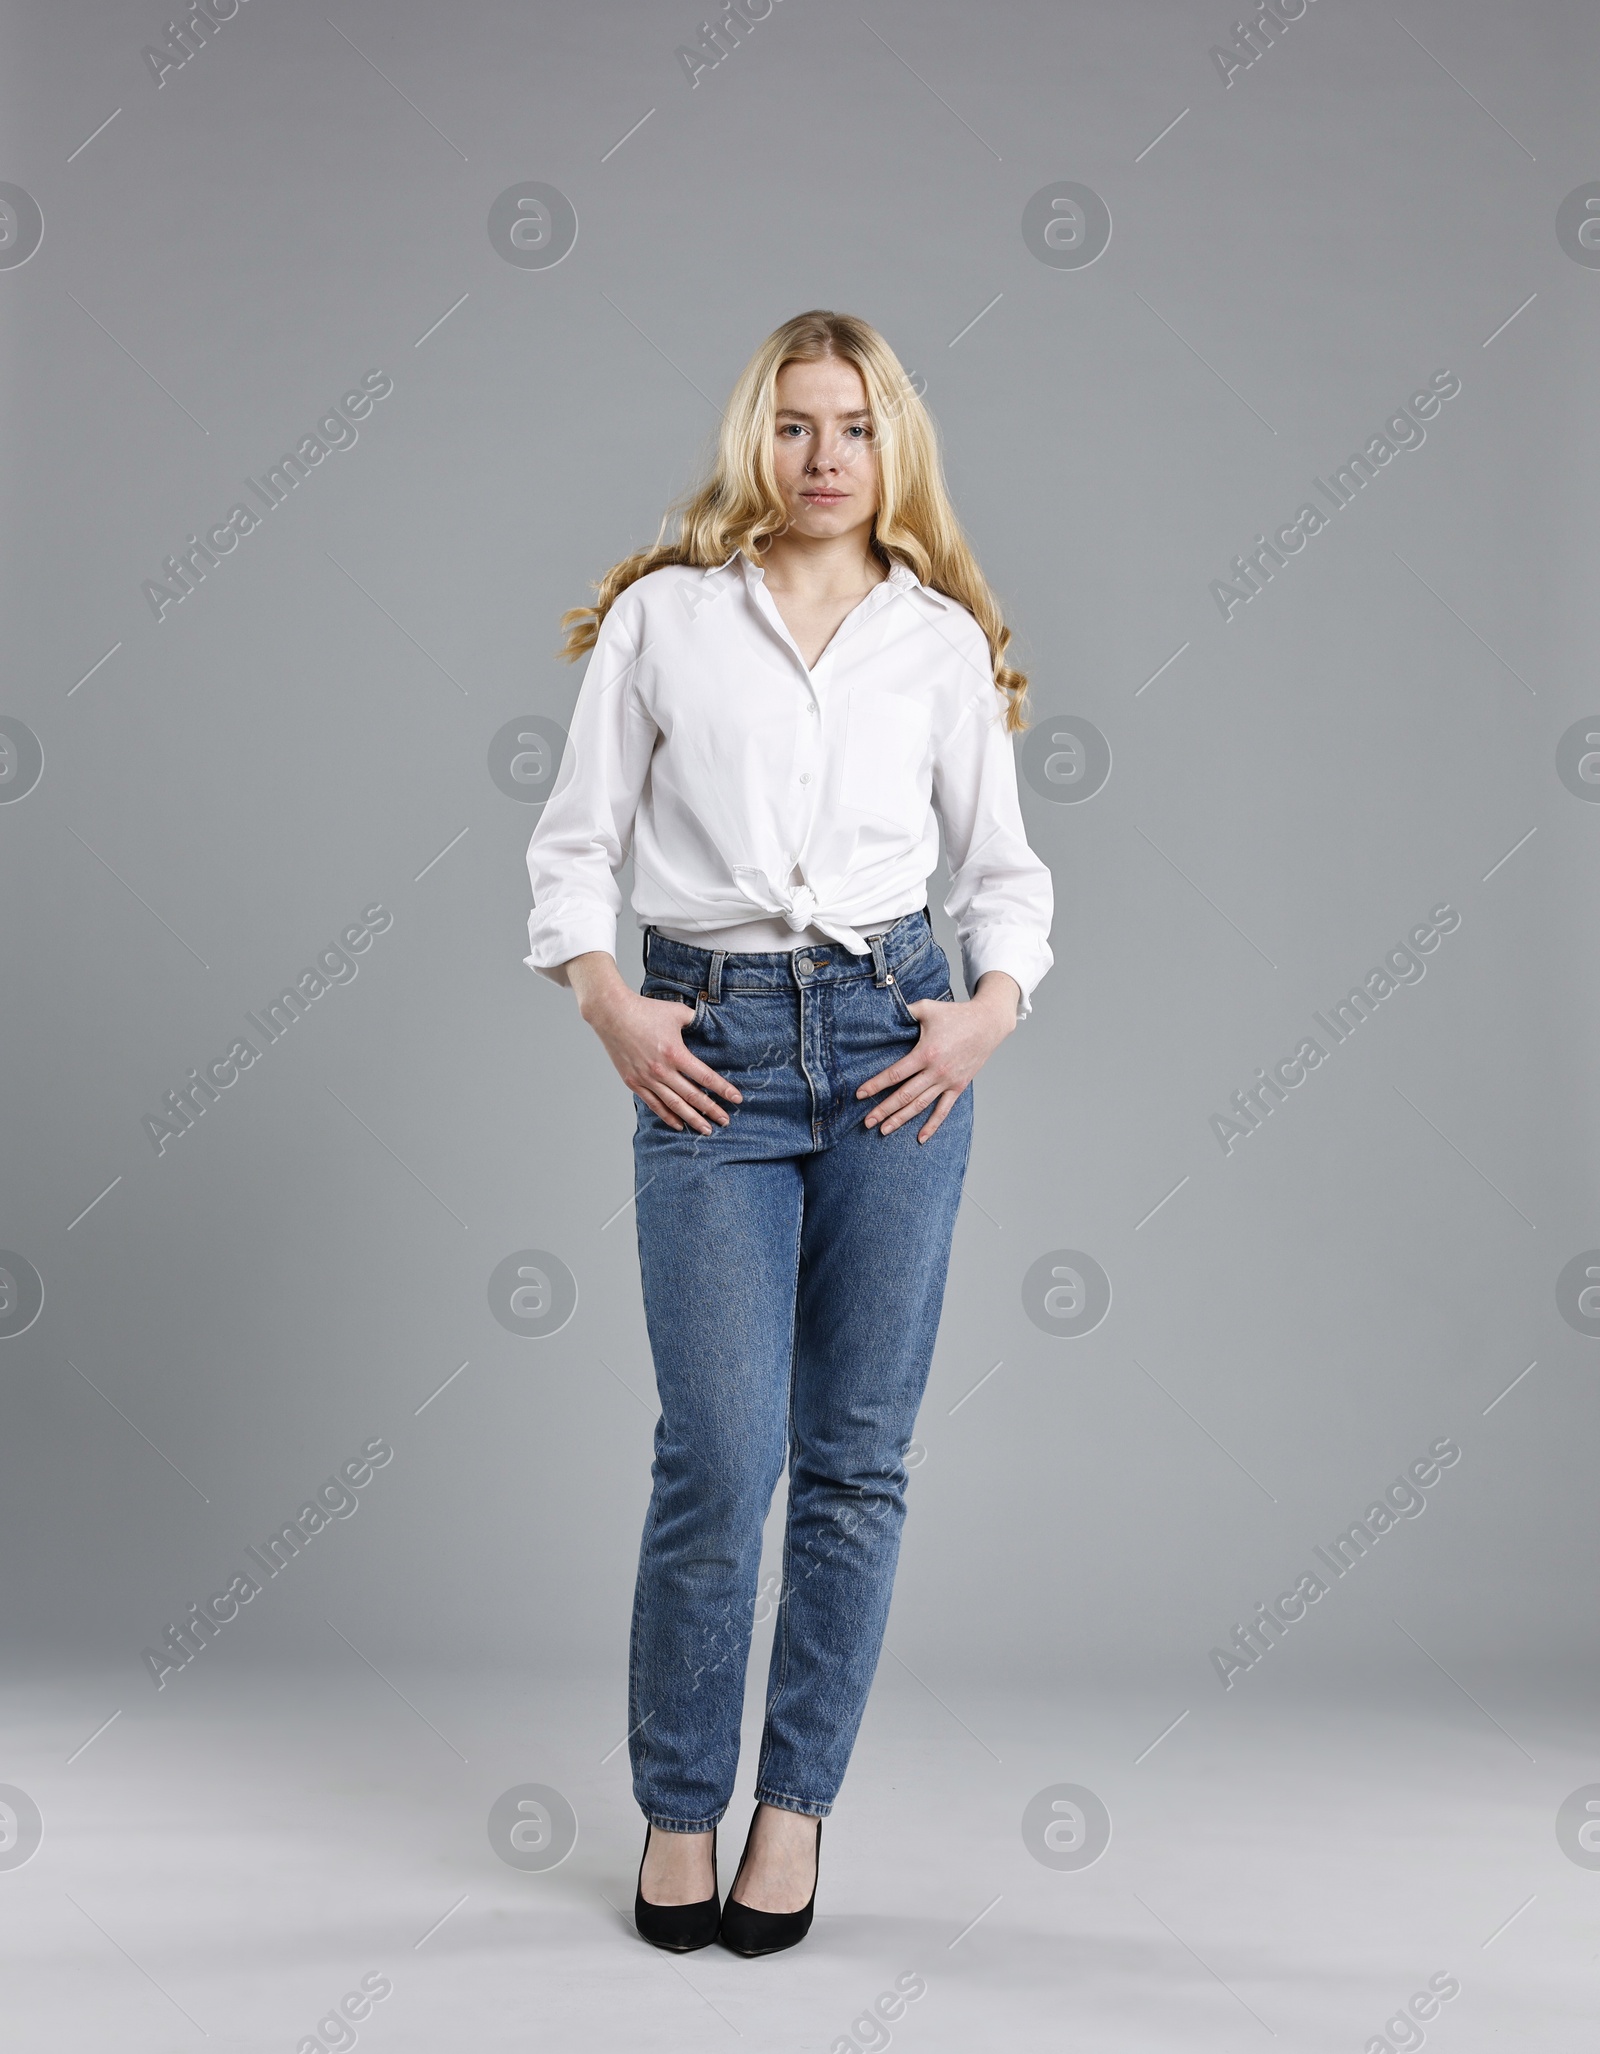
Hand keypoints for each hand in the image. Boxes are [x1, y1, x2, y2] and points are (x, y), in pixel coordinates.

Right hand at [567, 955, 741, 1135]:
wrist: (611, 1014)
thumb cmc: (645, 1010)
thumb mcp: (677, 1012)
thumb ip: (697, 1020)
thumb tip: (713, 1023)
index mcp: (675, 1053)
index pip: (705, 1077)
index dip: (723, 1089)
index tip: (736, 1099)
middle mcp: (661, 1070)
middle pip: (693, 1096)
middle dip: (712, 1110)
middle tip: (726, 1121)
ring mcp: (646, 1078)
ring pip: (674, 1105)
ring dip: (692, 1119)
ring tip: (706, 1130)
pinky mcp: (633, 1082)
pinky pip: (654, 1104)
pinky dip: (667, 1116)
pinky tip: (679, 1125)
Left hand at [857, 972, 1018, 1141]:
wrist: (988, 1023)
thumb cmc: (956, 1014)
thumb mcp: (927, 1008)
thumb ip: (904, 1011)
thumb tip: (882, 1011)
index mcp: (925, 1053)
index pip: (895, 1074)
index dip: (875, 1085)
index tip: (859, 1095)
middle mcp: (936, 1071)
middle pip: (904, 1095)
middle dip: (883, 1109)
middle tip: (866, 1122)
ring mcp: (948, 1081)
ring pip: (920, 1105)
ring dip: (901, 1119)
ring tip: (883, 1129)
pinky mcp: (959, 1086)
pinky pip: (943, 1110)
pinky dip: (932, 1125)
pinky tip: (920, 1138)